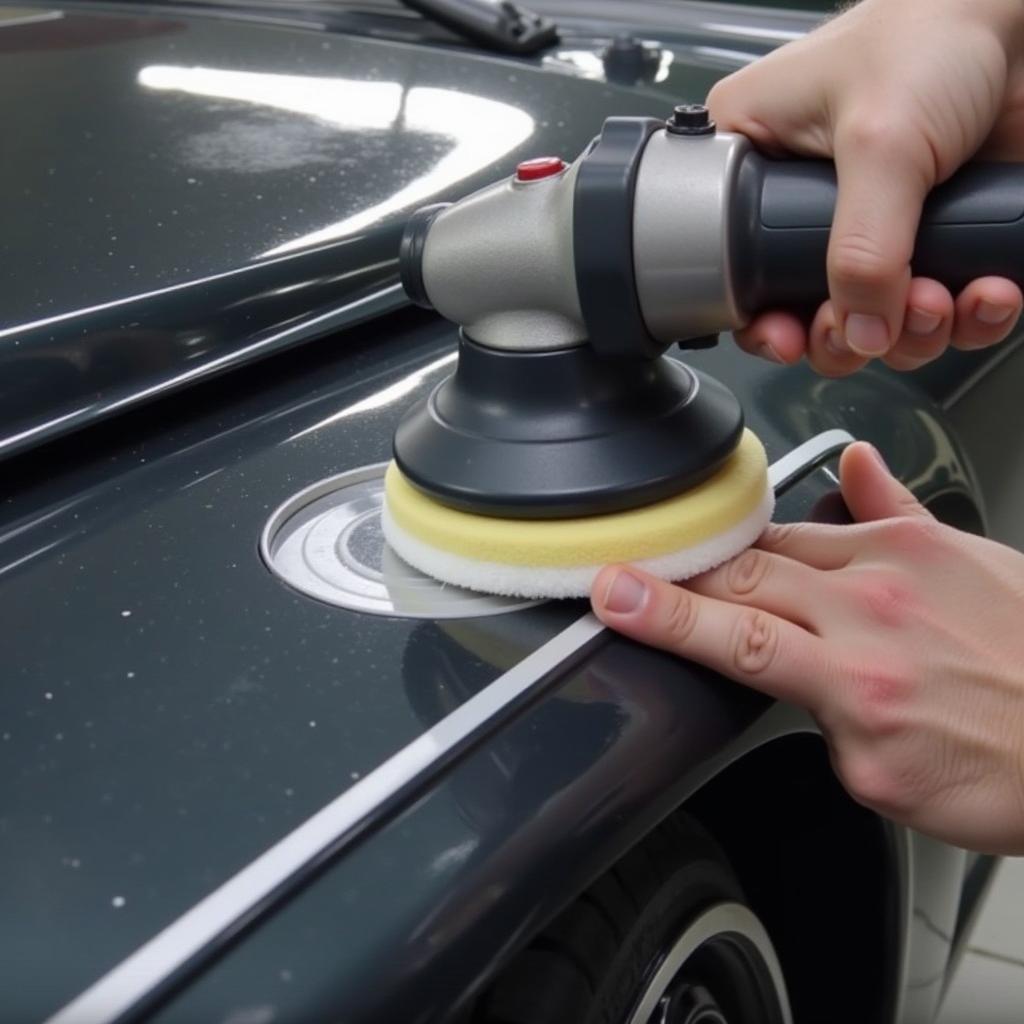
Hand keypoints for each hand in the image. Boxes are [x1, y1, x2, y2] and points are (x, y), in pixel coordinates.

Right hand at [591, 443, 1023, 854]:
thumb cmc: (1006, 772)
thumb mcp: (888, 782)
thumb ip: (820, 719)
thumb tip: (789, 677)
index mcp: (852, 682)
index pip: (728, 634)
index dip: (659, 610)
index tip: (614, 590)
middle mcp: (873, 608)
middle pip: (744, 572)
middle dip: (684, 569)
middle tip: (642, 561)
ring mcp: (906, 561)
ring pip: (788, 537)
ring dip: (746, 548)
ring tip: (714, 547)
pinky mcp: (940, 537)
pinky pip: (872, 501)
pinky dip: (838, 495)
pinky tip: (837, 468)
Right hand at [707, 0, 1023, 375]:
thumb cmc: (931, 33)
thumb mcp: (879, 142)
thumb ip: (861, 249)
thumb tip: (860, 332)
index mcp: (756, 168)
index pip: (736, 274)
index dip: (763, 321)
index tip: (793, 337)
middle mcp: (808, 209)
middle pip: (810, 315)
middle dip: (853, 334)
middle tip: (879, 323)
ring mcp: (876, 230)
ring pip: (881, 325)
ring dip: (918, 333)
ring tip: (943, 300)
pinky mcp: (935, 240)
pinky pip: (946, 312)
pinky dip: (971, 317)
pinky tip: (987, 293)